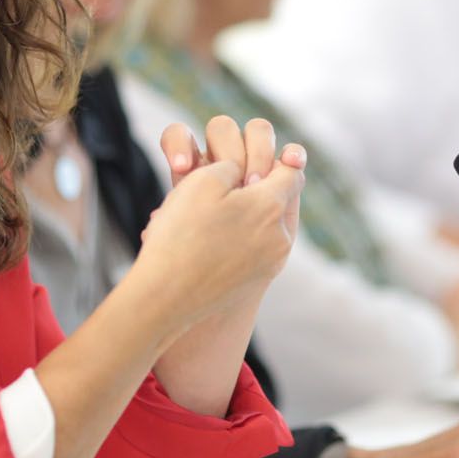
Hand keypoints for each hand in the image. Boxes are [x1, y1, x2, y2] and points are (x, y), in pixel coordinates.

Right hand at [136, 116, 306, 323]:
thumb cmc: (180, 233)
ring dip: (249, 216)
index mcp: (271, 206)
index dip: (273, 160)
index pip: (293, 171)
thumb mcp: (202, 180)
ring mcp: (271, 264)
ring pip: (268, 226)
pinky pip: (257, 250)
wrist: (165, 297)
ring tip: (212, 218)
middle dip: (259, 190)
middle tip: (228, 190)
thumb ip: (232, 165)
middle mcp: (280, 237)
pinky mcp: (256, 282)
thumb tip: (242, 171)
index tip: (250, 164)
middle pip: (281, 199)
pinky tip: (210, 243)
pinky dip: (241, 240)